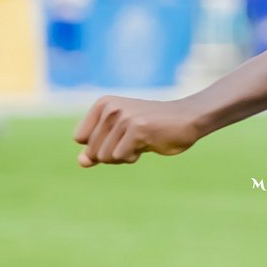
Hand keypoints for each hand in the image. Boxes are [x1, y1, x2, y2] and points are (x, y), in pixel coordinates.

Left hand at [75, 95, 204, 165]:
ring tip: (140, 141)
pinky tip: (148, 143)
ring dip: (123, 156)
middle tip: (133, 140)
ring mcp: (123, 117)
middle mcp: (110, 107)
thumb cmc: (152, 129)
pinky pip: (121, 157)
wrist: (186, 120)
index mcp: (103, 103)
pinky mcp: (137, 128)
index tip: (119, 136)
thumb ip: (97, 149)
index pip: (80, 138)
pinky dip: (133, 157)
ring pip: (105, 156)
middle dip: (112, 154)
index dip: (98, 145)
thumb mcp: (119, 138)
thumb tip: (81, 162)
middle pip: (92, 150)